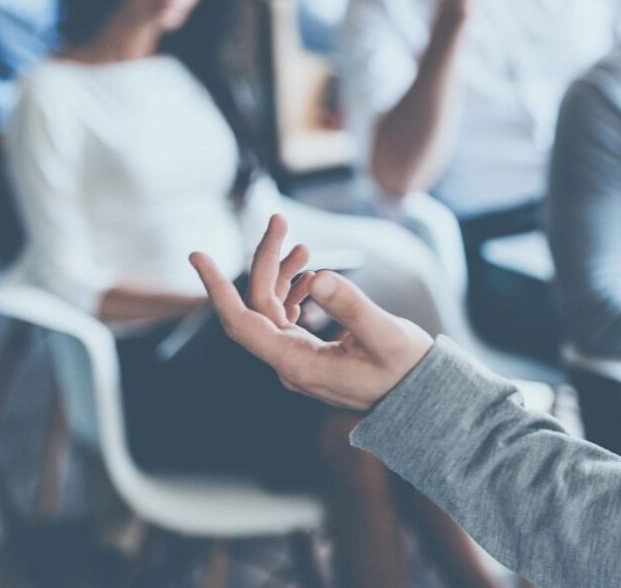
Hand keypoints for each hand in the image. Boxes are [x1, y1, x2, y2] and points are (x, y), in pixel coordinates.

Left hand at [189, 215, 433, 411]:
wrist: (421, 399)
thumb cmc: (406, 371)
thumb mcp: (386, 335)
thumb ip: (352, 307)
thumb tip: (318, 277)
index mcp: (298, 364)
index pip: (242, 323)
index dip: (217, 288)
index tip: (199, 256)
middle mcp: (289, 364)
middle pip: (258, 307)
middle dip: (265, 261)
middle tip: (280, 221)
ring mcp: (298, 360)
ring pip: (271, 310)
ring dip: (281, 274)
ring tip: (302, 245)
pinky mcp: (310, 355)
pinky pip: (286, 320)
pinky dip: (292, 291)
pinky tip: (308, 275)